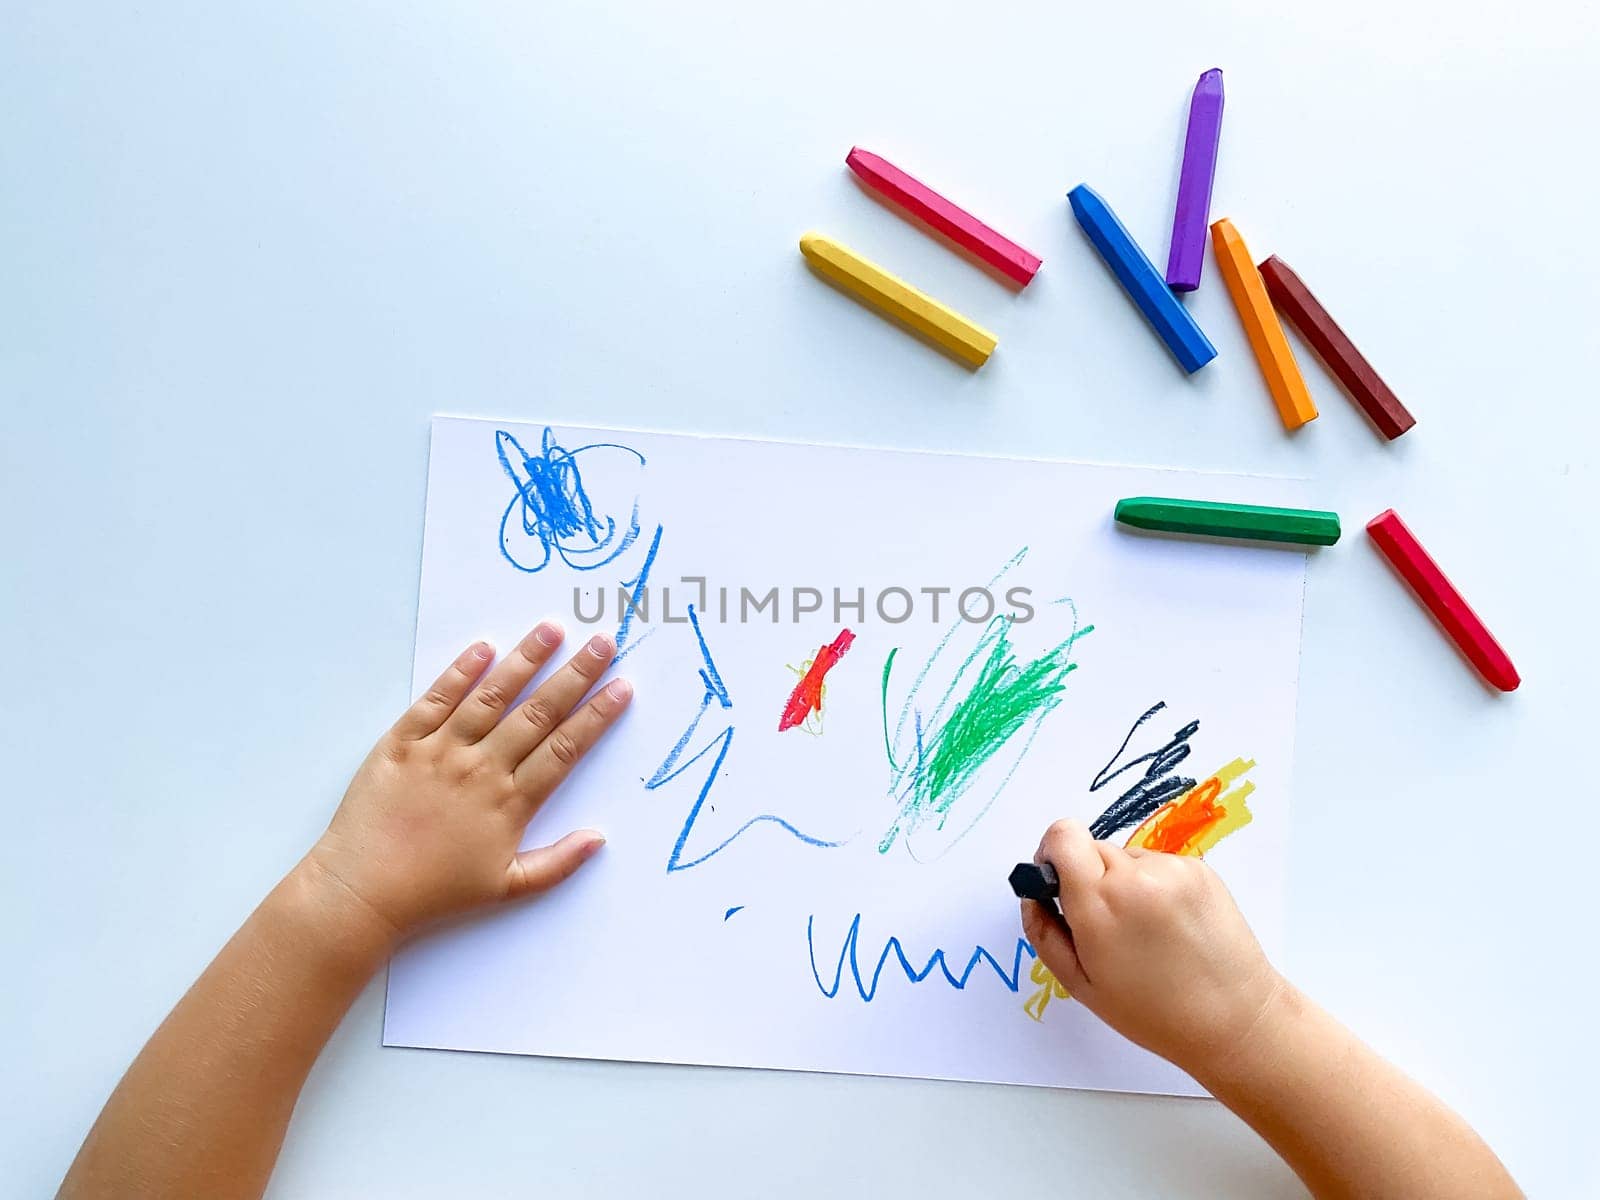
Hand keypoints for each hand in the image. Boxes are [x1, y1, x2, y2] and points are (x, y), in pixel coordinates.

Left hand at [301, 621, 631, 942]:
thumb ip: (558, 863)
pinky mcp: (401, 743)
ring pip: (491, 697)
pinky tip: (483, 647)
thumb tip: (599, 838)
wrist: (362, 891)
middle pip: (537, 713)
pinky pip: (435, 700)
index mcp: (510, 803)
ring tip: (551, 629)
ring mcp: (440, 751)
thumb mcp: (506, 889)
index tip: (622, 687)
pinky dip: (459, 672)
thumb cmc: (435, 893)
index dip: (597, 715)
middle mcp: (481, 769)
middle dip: (575, 675)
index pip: (564, 748)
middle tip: (603, 642)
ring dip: (525, 660)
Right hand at [1020, 819, 1286, 1077]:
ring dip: (1125, 884)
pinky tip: (1171, 927)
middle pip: (1092, 849)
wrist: (1233, 1020)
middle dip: (1090, 880)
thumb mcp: (1080, 984)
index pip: (1062, 836)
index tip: (1058, 880)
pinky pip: (1159, 865)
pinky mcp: (1201, 870)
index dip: (1052, 853)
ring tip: (1147, 933)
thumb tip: (1033, 893)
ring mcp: (1172, 870)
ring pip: (1126, 858)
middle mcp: (1135, 877)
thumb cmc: (1152, 1012)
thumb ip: (1044, 931)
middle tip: (1108, 927)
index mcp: (1099, 905)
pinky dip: (1156, 888)